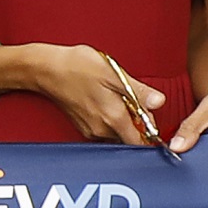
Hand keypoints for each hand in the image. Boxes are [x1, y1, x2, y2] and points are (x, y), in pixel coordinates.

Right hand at [8, 44, 165, 145]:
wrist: (47, 70)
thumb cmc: (77, 67)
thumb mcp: (113, 73)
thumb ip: (139, 92)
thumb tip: (160, 102)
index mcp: (113, 118)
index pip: (141, 141)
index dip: (151, 131)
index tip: (151, 116)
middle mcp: (102, 130)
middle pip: (130, 137)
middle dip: (137, 123)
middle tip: (133, 99)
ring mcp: (91, 131)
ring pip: (118, 134)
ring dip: (123, 120)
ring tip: (117, 97)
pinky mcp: (84, 128)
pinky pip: (105, 130)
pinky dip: (110, 119)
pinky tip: (105, 100)